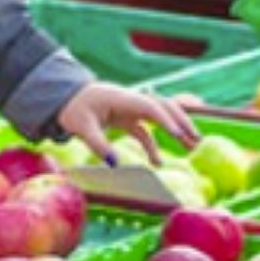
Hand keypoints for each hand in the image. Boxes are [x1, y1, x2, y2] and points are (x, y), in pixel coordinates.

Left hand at [55, 82, 199, 165]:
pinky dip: (154, 145)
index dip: (166, 119)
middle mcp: (131, 101)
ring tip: (192, 147)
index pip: (150, 106)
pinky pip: (145, 131)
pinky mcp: (126, 119)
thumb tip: (115, 163)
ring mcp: (130, 109)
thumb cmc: (72, 108)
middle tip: (197, 140)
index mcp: (122, 98)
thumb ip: (98, 144)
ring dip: (176, 129)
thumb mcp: (81, 127)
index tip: (179, 135)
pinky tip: (157, 163)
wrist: (63, 97)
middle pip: (164, 106)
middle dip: (182, 121)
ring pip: (160, 116)